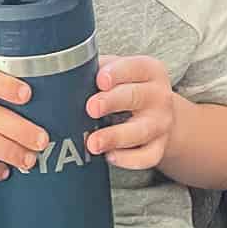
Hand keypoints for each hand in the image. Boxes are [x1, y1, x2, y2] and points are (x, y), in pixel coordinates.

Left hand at [86, 55, 174, 169]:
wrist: (155, 110)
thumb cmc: (124, 85)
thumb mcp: (114, 69)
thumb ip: (95, 69)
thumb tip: (65, 76)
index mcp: (148, 70)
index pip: (134, 68)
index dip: (117, 73)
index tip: (100, 81)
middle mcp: (158, 96)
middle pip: (136, 97)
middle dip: (112, 102)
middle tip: (91, 108)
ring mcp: (161, 123)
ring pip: (140, 131)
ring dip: (115, 137)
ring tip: (93, 143)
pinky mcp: (159, 146)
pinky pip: (146, 157)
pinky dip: (128, 159)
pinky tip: (109, 156)